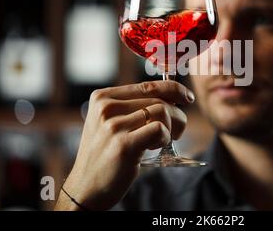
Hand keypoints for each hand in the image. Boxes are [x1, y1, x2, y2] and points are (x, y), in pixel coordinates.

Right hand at [54, 80, 194, 209]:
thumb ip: (132, 108)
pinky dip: (164, 138)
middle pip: (158, 98)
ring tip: (163, 140)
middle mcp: (106, 107)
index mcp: (102, 97)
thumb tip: (171, 96)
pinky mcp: (123, 144)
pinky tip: (155, 147)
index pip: (147, 85)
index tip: (186, 97)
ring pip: (162, 111)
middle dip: (177, 114)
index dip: (173, 88)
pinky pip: (159, 129)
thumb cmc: (105, 155)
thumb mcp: (111, 123)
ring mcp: (113, 125)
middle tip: (177, 131)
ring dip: (172, 127)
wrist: (86, 188)